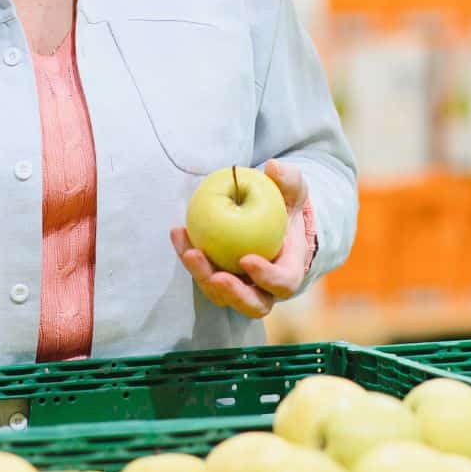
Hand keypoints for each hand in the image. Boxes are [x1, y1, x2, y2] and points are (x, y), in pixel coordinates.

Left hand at [170, 160, 310, 318]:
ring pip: (221, 294)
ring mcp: (240, 286)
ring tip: (189, 251)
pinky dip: (189, 256)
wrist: (271, 216)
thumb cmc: (285, 204)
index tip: (246, 259)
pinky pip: (202, 273)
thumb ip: (288, 179)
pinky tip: (178, 232)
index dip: (267, 277)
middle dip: (232, 293)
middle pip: (252, 304)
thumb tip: (273, 167)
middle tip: (215, 275)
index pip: (282, 283)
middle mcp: (266, 287)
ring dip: (203, 276)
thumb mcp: (292, 189)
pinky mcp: (217, 277)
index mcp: (289, 270)